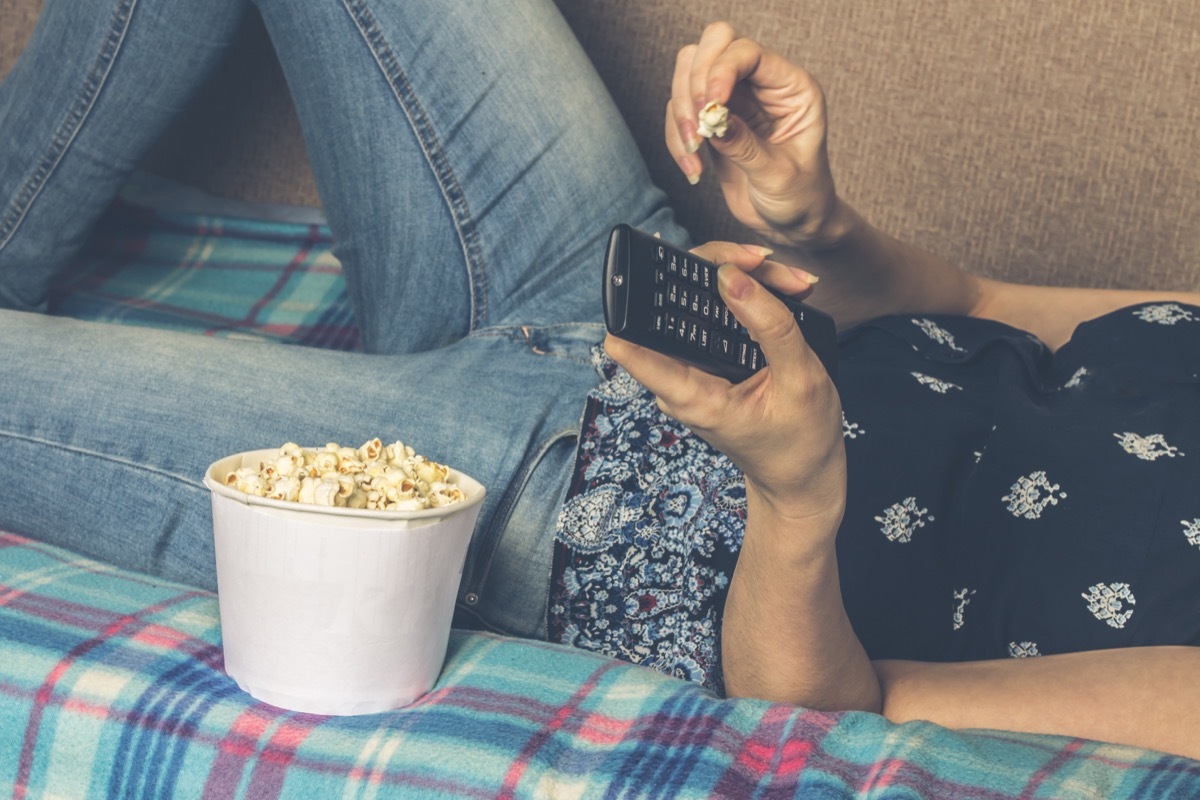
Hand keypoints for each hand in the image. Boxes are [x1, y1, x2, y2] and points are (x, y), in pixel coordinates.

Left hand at [604, 241, 845, 524]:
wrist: (803, 477)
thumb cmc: (802, 440)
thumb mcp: (801, 381)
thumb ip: (769, 327)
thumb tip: (730, 278)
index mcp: (691, 396)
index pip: (630, 343)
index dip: (634, 297)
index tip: (657, 261)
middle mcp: (680, 382)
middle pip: (673, 306)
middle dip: (717, 272)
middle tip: (764, 264)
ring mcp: (693, 372)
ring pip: (699, 306)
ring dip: (742, 282)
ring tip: (790, 281)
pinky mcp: (709, 365)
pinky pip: (715, 319)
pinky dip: (747, 300)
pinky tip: (782, 290)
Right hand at [666, 23, 844, 249]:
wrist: (793, 225)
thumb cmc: (801, 198)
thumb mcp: (779, 176)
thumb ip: (746, 146)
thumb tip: (713, 121)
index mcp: (791, 87)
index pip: (749, 52)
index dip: (722, 70)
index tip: (710, 105)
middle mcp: (761, 86)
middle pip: (714, 45)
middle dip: (695, 81)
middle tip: (698, 124)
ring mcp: (734, 101)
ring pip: (688, 74)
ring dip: (681, 112)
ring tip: (693, 152)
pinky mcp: (712, 122)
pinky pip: (680, 112)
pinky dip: (676, 138)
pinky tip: (693, 167)